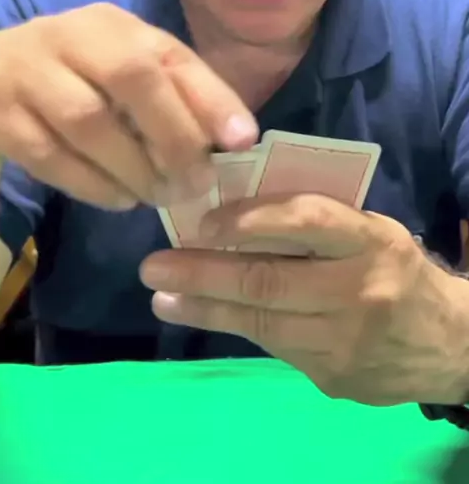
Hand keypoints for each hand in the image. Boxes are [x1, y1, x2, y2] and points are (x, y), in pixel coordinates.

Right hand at [0, 4, 256, 208]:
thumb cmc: (73, 74)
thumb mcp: (123, 68)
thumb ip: (176, 92)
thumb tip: (237, 137)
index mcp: (112, 24)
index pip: (170, 54)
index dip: (211, 97)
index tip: (243, 140)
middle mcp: (70, 37)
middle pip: (133, 78)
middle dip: (174, 136)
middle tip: (198, 182)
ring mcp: (29, 74)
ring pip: (90, 121)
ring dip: (135, 167)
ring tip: (162, 196)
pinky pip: (51, 156)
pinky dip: (94, 185)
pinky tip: (121, 199)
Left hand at [141, 192, 468, 405]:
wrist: (447, 342)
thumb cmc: (395, 268)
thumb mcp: (369, 231)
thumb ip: (316, 223)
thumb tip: (236, 215)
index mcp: (370, 241)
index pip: (305, 221)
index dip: (249, 219)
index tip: (203, 221)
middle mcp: (358, 291)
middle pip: (269, 280)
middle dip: (204, 272)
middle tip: (154, 265)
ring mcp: (344, 342)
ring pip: (261, 322)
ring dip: (204, 307)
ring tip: (162, 296)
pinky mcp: (333, 378)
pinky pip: (274, 346)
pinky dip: (234, 326)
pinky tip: (203, 314)